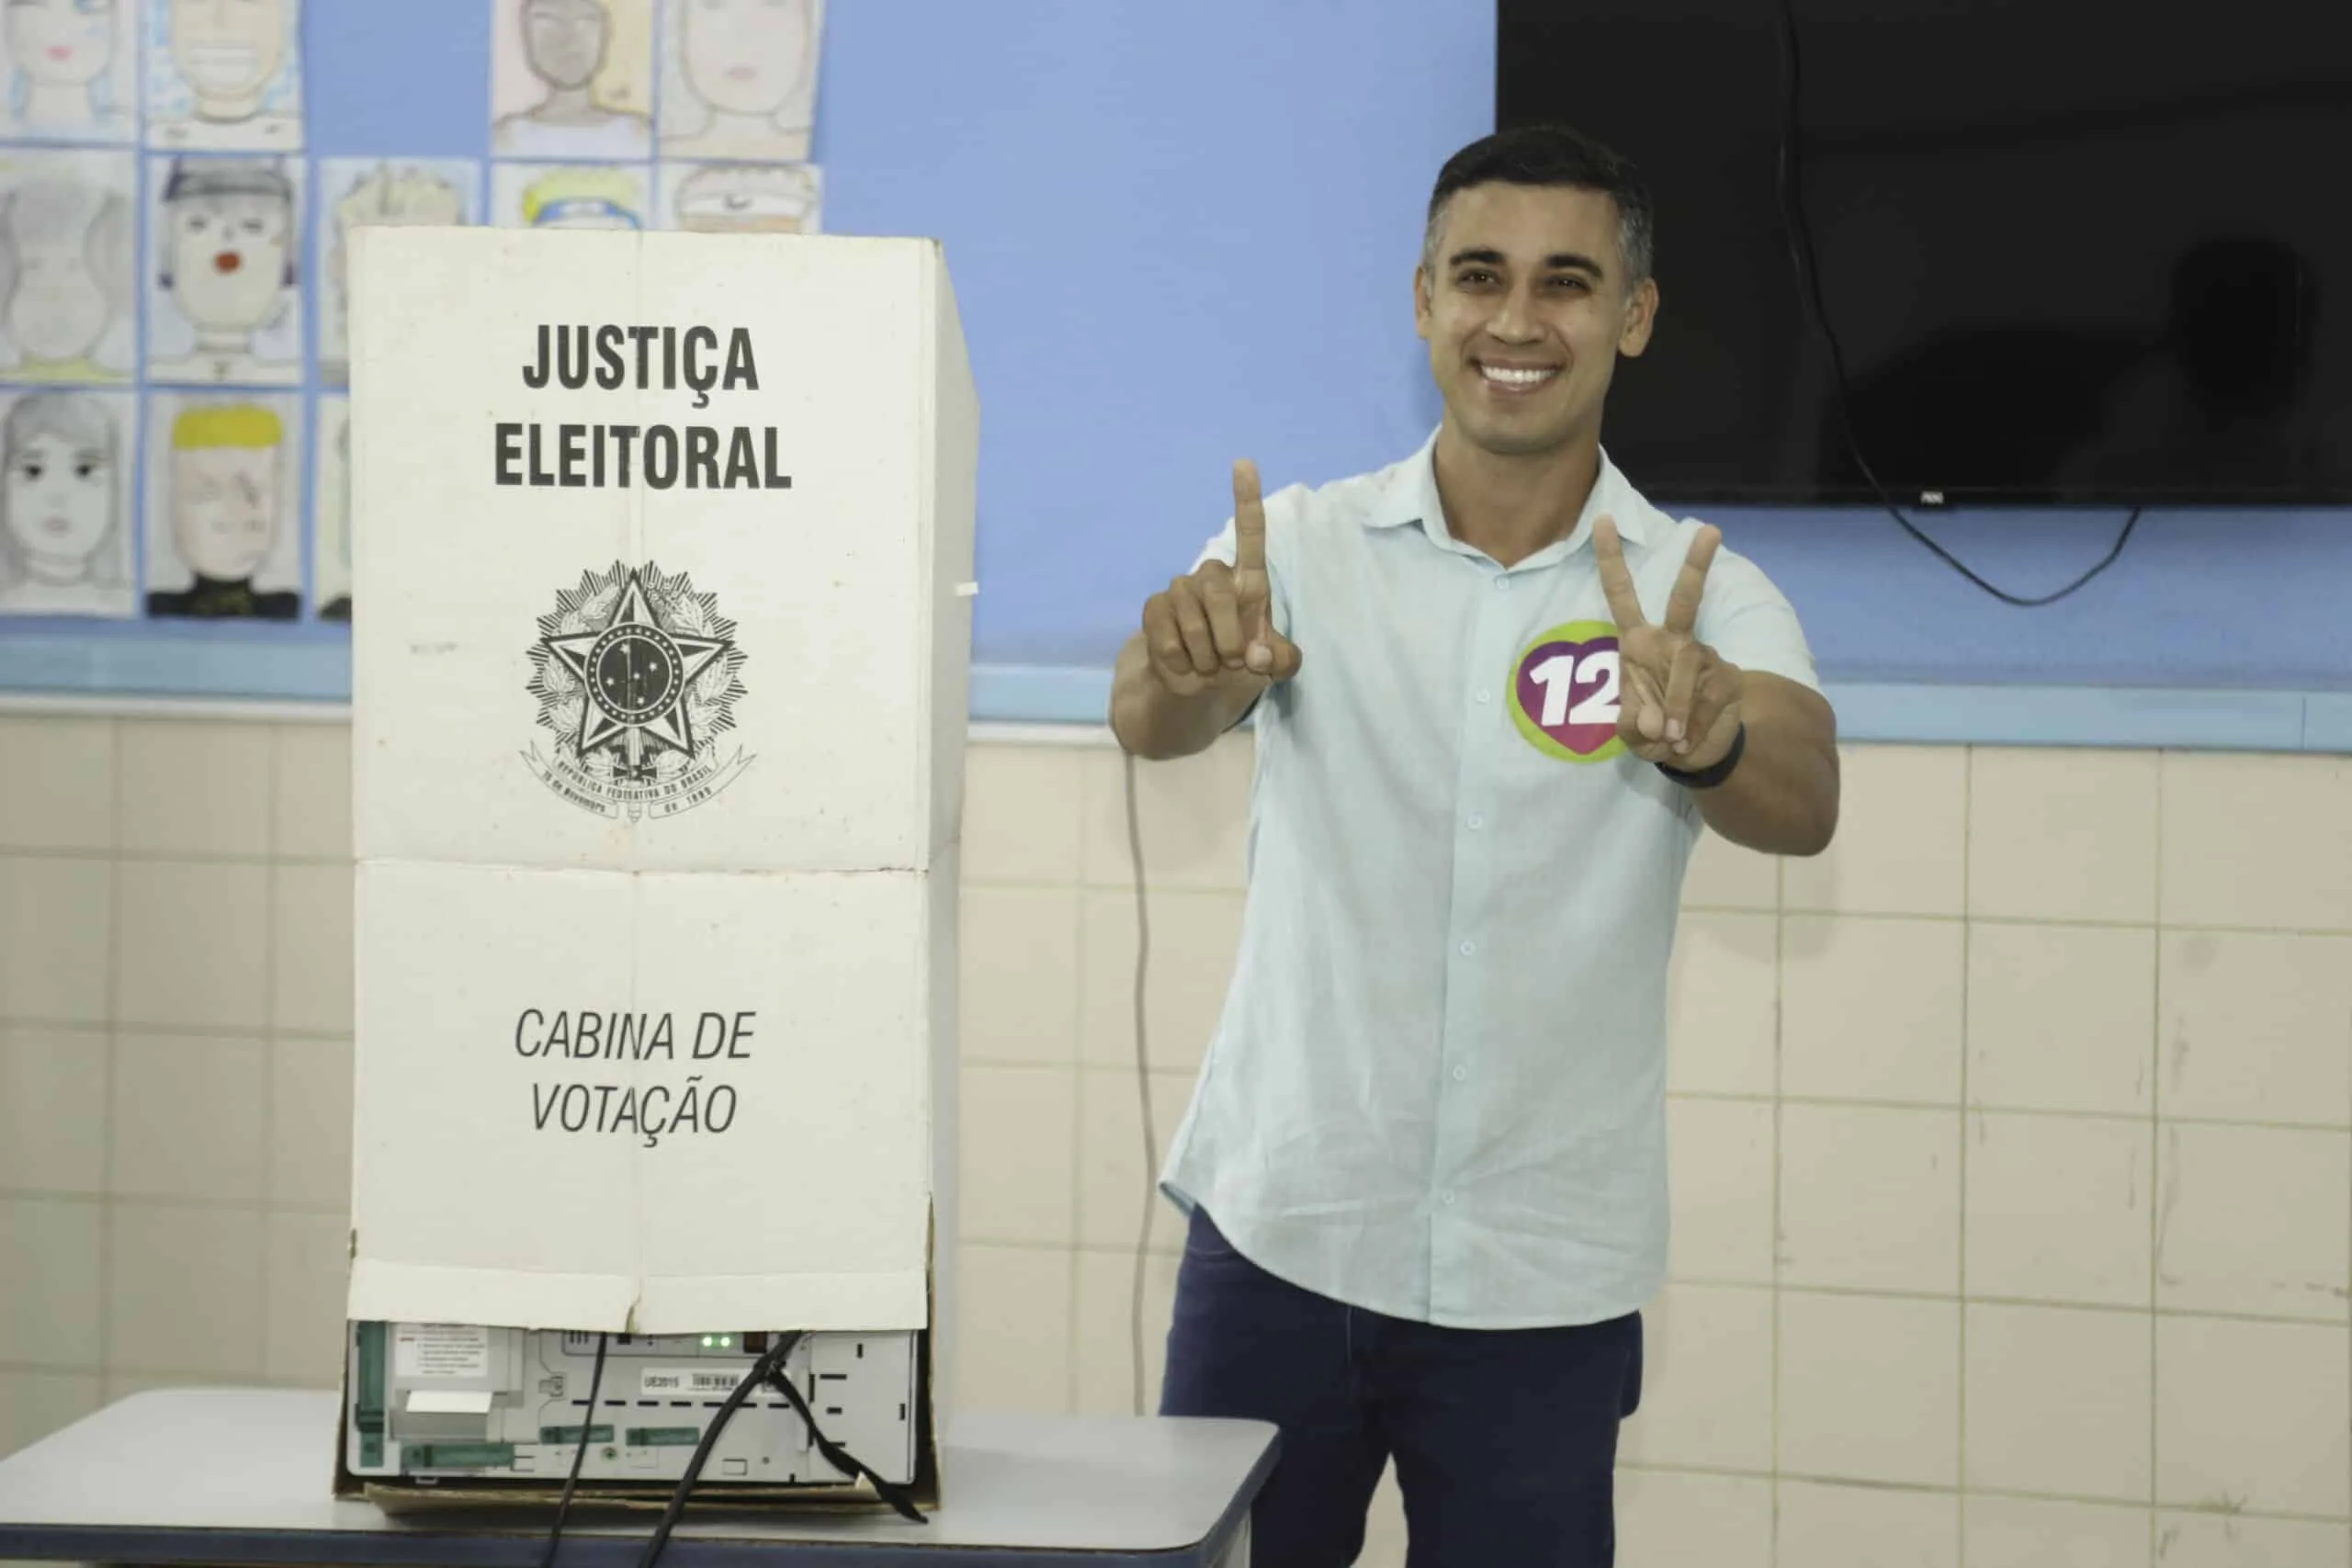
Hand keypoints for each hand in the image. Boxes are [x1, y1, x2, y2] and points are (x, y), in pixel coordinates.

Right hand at [1140, 459, 1302, 695]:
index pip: (1250, 534)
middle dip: (1228, 637)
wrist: (1198, 684)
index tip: (1244, 463)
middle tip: (1232, 663)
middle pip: (1217, 592)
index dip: (1247, 499)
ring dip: (1206, 657)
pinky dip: (1181, 663)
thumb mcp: (1274, 665)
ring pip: (1193, 623)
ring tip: (1209, 665)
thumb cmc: (1241, 663)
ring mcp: (1179, 590)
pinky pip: (1168, 640)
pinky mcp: (1154, 608)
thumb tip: (1258, 654)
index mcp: (1247, 581)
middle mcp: (1212, 576)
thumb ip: (1282, 661)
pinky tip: (1185, 663)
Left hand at [1593, 515, 1743, 768]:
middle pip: (1684, 598)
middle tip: (1711, 529)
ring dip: (1677, 705)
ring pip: (1687, 665)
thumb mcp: (1631, 733)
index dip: (1611, 559)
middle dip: (1697, 565)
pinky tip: (1688, 739)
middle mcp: (1671, 641)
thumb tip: (1655, 721)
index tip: (1603, 519)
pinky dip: (1694, 723)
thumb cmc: (1653, 731)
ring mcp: (1702, 655)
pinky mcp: (1728, 676)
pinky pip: (1709, 694)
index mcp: (1637, 643)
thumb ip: (1633, 725)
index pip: (1621, 595)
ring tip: (1671, 738)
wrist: (1694, 754)